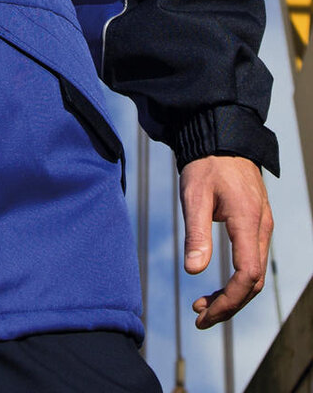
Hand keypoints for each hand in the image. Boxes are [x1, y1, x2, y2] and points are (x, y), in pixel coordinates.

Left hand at [179, 154, 272, 328]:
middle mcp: (261, 228)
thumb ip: (196, 233)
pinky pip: (252, 261)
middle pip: (253, 281)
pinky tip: (215, 286)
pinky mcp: (256, 225)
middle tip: (199, 317)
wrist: (221, 138)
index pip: (247, 274)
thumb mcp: (194, 195)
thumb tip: (194, 271)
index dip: (229, 299)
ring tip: (202, 305)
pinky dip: (236, 280)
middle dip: (228, 304)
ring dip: (232, 295)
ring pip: (254, 274)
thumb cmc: (206, 164)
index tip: (205, 312)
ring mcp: (262, 227)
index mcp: (248, 222)